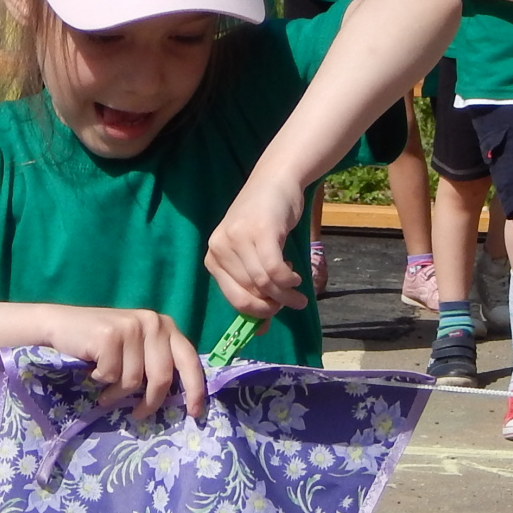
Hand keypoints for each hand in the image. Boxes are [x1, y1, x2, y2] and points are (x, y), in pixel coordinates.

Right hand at [43, 305, 206, 417]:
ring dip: (117, 393)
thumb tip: (179, 398)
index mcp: (165, 325)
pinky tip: (93, 370)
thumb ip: (157, 362)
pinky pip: (112, 376)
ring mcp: (131, 327)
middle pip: (161, 377)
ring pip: (133, 381)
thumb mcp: (136, 348)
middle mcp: (153, 322)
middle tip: (138, 414)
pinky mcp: (110, 335)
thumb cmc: (100, 343)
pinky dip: (101, 381)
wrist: (59, 324)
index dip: (195, 389)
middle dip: (150, 402)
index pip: (189, 360)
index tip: (194, 413)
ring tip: (106, 389)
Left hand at [205, 177, 308, 322]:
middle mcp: (220, 248)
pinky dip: (288, 281)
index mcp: (213, 257)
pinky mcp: (260, 232)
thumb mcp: (251, 254)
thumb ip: (252, 288)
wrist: (275, 182)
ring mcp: (238, 239)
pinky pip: (275, 271)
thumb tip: (259, 331)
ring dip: (286, 296)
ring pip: (263, 284)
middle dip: (273, 306)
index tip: (275, 313)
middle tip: (291, 303)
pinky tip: (297, 279)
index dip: (256, 313)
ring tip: (299, 295)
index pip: (233, 299)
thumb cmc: (264, 220)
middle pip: (250, 293)